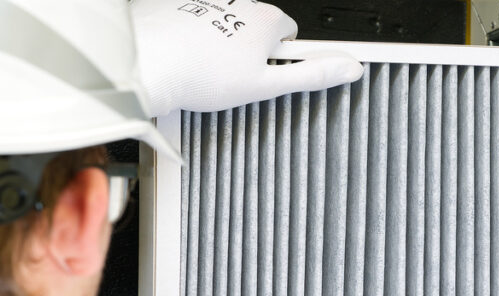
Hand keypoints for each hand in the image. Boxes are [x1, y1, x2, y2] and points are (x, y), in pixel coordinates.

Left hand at [130, 0, 363, 115]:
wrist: (148, 64)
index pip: (291, 34)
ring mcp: (210, 2)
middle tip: (234, 78)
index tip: (266, 73)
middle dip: (250, 52)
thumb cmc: (202, 74)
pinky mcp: (182, 6)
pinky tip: (187, 59)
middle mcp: (240, 3)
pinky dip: (195, 39)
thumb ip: (311, 76)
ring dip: (221, 46)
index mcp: (266, 19)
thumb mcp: (267, 85)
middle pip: (257, 30)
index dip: (280, 59)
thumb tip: (350, 69)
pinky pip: (197, 24)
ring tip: (206, 71)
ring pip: (226, 28)